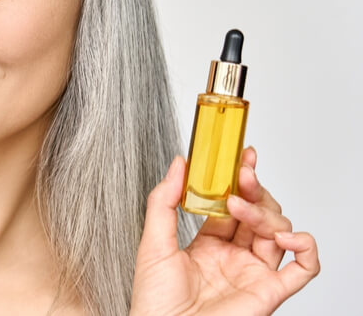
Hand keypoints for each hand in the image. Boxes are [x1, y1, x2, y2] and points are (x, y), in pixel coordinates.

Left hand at [130, 146, 319, 315]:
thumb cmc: (155, 301)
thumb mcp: (153, 241)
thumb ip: (163, 201)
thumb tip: (178, 164)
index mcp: (208, 245)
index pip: (232, 206)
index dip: (238, 181)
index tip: (241, 157)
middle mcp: (234, 257)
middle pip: (258, 214)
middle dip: (254, 190)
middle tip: (243, 173)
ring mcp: (253, 273)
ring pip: (279, 231)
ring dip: (265, 213)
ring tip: (241, 209)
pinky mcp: (269, 291)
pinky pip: (304, 267)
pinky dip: (305, 247)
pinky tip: (286, 236)